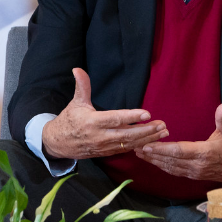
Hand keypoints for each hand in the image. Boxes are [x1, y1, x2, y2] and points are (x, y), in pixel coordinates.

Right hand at [42, 68, 167, 159]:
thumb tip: (77, 69)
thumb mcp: (76, 103)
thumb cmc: (69, 120)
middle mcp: (100, 136)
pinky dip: (139, 146)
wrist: (58, 143)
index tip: (147, 114)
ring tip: (163, 132)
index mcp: (93, 122)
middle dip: (146, 131)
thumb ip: (82, 86)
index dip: (131, 117)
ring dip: (147, 139)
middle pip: (127, 135)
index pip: (115, 119)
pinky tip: (152, 142)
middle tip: (162, 125)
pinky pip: (125, 150)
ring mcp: (104, 147)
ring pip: (129, 144)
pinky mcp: (107, 153)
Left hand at [135, 103, 221, 182]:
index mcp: (205, 153)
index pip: (178, 151)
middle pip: (170, 161)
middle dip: (152, 155)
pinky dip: (163, 166)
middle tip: (135, 147)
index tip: (147, 145)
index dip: (162, 149)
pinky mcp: (195, 176)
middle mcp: (197, 165)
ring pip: (171, 168)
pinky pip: (175, 171)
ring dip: (155, 161)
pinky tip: (154, 161)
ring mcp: (195, 172)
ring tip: (140, 154)